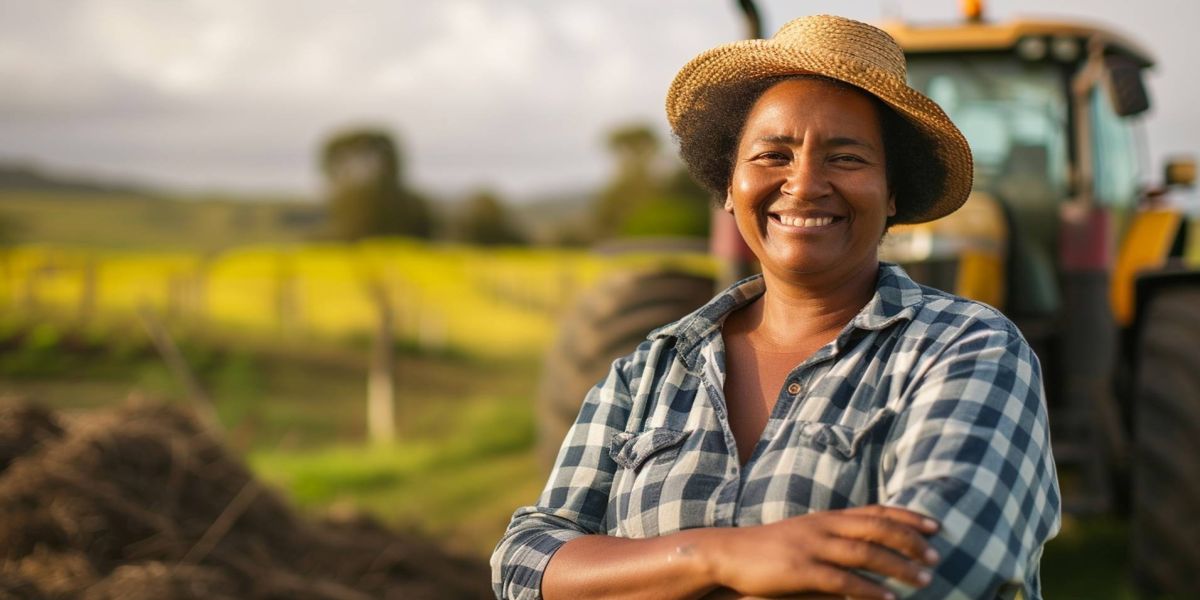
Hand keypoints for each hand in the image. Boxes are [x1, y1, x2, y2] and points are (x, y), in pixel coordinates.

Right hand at [701, 505, 939, 599]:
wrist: (727, 554)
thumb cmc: (768, 550)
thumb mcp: (804, 535)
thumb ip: (834, 539)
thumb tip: (868, 549)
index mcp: (827, 517)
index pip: (876, 511)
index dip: (908, 518)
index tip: (936, 527)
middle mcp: (824, 527)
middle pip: (877, 528)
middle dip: (911, 542)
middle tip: (937, 556)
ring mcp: (812, 547)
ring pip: (866, 553)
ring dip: (899, 566)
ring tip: (924, 579)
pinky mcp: (801, 570)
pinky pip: (843, 581)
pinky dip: (870, 591)